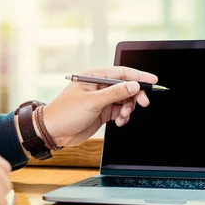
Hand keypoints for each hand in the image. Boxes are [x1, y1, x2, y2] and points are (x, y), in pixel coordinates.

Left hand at [41, 66, 157, 146]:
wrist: (52, 132)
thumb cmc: (65, 113)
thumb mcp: (92, 102)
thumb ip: (115, 93)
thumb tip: (133, 85)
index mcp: (94, 77)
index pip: (121, 73)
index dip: (138, 76)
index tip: (152, 81)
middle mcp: (99, 87)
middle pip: (125, 87)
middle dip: (135, 95)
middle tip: (144, 103)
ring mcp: (101, 100)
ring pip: (124, 100)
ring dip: (128, 109)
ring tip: (123, 117)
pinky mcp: (102, 112)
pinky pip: (119, 111)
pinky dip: (122, 117)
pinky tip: (119, 122)